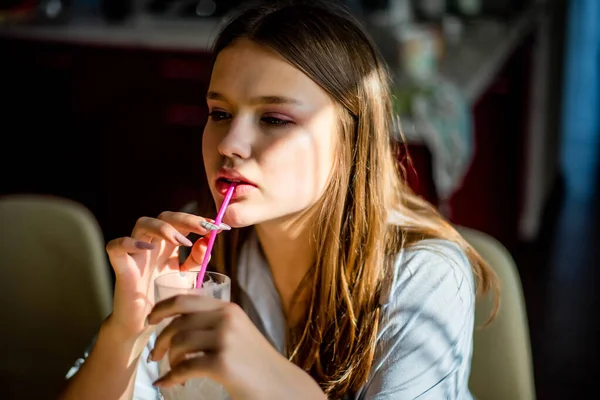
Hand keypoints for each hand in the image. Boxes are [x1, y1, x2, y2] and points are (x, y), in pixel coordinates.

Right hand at [104, 212, 227, 338]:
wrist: (144, 325)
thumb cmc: (164, 299)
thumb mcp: (187, 278)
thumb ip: (197, 261)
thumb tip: (207, 242)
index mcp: (168, 245)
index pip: (182, 222)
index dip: (199, 220)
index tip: (220, 227)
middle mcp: (152, 244)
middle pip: (165, 217)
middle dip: (186, 219)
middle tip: (205, 228)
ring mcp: (135, 253)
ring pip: (142, 223)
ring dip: (164, 228)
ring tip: (181, 241)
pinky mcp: (122, 267)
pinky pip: (115, 246)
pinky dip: (128, 243)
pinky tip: (147, 249)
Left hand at [147, 295, 324, 399]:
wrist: (280, 384)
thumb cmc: (256, 362)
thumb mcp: (238, 331)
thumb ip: (215, 322)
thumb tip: (179, 325)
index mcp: (228, 309)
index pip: (186, 299)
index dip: (162, 308)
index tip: (150, 320)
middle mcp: (226, 319)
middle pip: (178, 322)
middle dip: (159, 338)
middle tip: (154, 354)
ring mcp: (225, 340)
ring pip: (179, 343)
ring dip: (168, 359)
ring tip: (170, 370)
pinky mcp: (222, 362)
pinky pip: (185, 367)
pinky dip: (171, 377)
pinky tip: (168, 383)